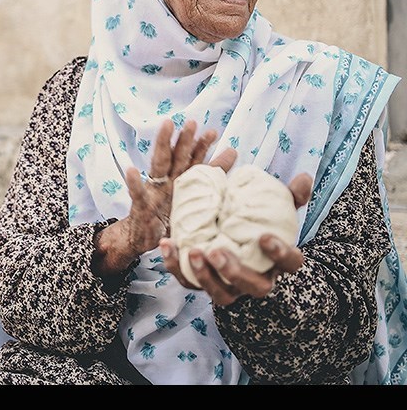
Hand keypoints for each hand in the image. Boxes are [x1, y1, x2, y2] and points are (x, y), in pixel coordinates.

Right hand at [94, 119, 236, 274]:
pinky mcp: (141, 206)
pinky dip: (133, 182)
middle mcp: (166, 182)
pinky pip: (137, 193)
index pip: (191, 161)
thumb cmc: (168, 218)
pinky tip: (131, 170)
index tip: (213, 133)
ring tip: (167, 128)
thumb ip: (211, 176)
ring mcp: (153, 191)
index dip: (201, 147)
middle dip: (184, 140)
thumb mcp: (192, 200)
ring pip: (159, 165)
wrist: (141, 237)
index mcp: (179, 182)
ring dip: (163, 145)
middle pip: (176, 157)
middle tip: (193, 123)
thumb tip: (233, 151)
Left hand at [159, 173, 312, 305]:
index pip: (290, 264)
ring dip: (205, 276)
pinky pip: (187, 282)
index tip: (264, 236)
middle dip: (235, 271)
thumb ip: (288, 196)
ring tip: (193, 252)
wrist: (226, 236)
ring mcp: (228, 285)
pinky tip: (168, 243)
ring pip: (221, 294)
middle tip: (216, 251)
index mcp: (276, 260)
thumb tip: (304, 177)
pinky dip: (175, 265)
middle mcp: (254, 278)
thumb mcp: (271, 209)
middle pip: (253, 286)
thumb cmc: (254, 224)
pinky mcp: (201, 283)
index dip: (281, 254)